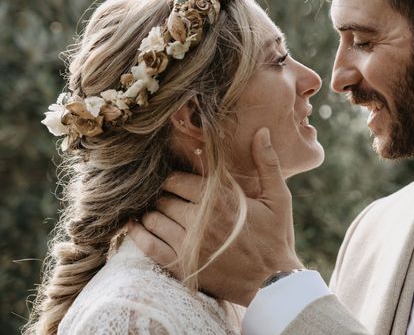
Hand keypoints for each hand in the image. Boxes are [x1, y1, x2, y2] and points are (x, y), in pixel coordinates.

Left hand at [128, 127, 303, 305]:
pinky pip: (149, 246)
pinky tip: (134, 226)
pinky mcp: (182, 266)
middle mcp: (200, 220)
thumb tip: (262, 131)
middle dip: (163, 194)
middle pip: (165, 198)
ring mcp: (188, 245)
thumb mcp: (279, 198)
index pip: (179, 180)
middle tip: (165, 194)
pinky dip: (138, 234)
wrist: (273, 284)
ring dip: (151, 211)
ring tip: (154, 208)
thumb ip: (267, 163)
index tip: (175, 179)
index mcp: (221, 200)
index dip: (174, 178)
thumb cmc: (276, 237)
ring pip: (155, 219)